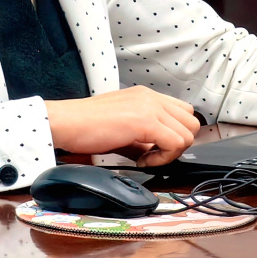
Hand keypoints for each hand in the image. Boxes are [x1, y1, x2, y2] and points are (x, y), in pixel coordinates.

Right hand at [45, 86, 199, 166]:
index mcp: (145, 96)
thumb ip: (142, 136)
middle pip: (191, 122)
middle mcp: (150, 97)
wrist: (65, 122)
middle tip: (154, 155)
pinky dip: (162, 159)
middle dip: (177, 144)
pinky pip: (174, 144)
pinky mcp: (145, 121)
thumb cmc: (84, 126)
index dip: (174, 135)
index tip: (156, 149)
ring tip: (146, 158)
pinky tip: (141, 161)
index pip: (182, 112)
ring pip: (187, 134)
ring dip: (170, 152)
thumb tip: (154, 153)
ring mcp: (149, 107)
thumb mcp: (121, 127)